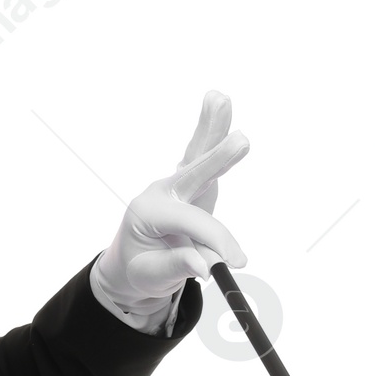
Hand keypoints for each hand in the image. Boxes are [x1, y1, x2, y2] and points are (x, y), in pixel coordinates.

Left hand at [91, 90, 249, 317]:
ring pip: (197, 155)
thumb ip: (177, 267)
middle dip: (218, 159)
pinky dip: (213, 131)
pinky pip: (204, 155)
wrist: (134, 263)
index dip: (218, 240)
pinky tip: (219, 101)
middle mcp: (161, 192)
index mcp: (147, 214)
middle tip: (242, 140)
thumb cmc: (143, 269)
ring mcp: (177, 184)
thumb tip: (206, 265)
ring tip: (220, 99)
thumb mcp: (152, 277)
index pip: (191, 222)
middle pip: (192, 172)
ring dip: (212, 127)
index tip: (238, 262)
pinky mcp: (192, 183)